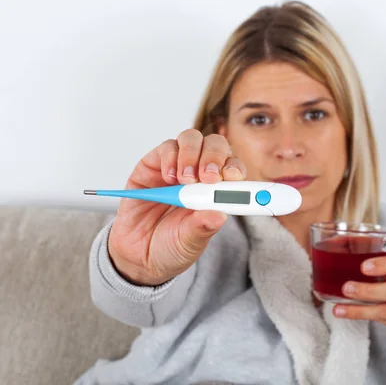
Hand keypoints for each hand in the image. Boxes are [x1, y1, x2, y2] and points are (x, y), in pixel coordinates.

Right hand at [107, 129, 246, 285]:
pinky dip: (171, 158)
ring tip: (185, 180)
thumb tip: (220, 215)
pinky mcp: (152, 165)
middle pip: (216, 145)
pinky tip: (169, 178)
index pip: (234, 168)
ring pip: (192, 139)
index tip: (233, 178)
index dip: (236, 168)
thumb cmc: (172, 246)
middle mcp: (200, 174)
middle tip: (208, 177)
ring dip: (192, 155)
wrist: (139, 256)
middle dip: (215, 157)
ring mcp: (177, 166)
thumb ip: (203, 228)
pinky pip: (167, 147)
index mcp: (218, 191)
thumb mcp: (191, 242)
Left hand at [332, 254, 385, 358]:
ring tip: (340, 308)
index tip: (364, 266)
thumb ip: (384, 263)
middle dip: (368, 291)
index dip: (383, 265)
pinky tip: (347, 313)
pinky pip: (384, 321)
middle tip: (347, 288)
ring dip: (360, 310)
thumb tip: (343, 246)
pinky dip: (363, 316)